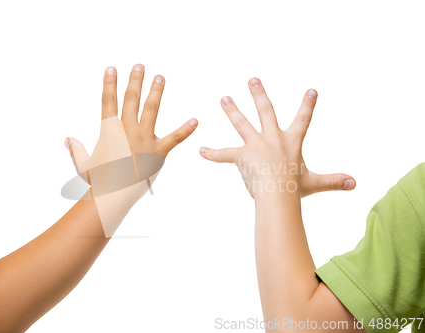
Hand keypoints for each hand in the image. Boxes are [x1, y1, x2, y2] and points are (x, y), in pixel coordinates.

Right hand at [63, 64, 197, 236]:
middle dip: (135, 80)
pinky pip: (175, 138)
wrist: (112, 196)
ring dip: (156, 92)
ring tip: (160, 77)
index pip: (108, 101)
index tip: (112, 68)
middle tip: (140, 65)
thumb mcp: (82, 164)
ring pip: (151, 109)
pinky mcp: (158, 152)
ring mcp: (143, 139)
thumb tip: (67, 140)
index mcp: (109, 131)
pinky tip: (195, 120)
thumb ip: (76, 149)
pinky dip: (186, 129)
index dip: (109, 83)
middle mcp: (126, 130)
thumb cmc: (97, 182)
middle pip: (131, 99)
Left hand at [199, 78, 354, 197]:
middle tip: (252, 79)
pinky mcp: (241, 156)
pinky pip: (224, 154)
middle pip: (265, 111)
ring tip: (224, 98)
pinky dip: (212, 154)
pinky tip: (201, 151)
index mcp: (291, 141)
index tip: (311, 90)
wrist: (278, 194)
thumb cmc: (296, 189)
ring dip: (232, 110)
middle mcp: (272, 138)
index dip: (307, 105)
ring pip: (241, 123)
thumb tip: (356, 184)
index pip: (303, 119)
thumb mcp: (316, 183)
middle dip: (259, 94)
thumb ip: (334, 181)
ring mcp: (255, 145)